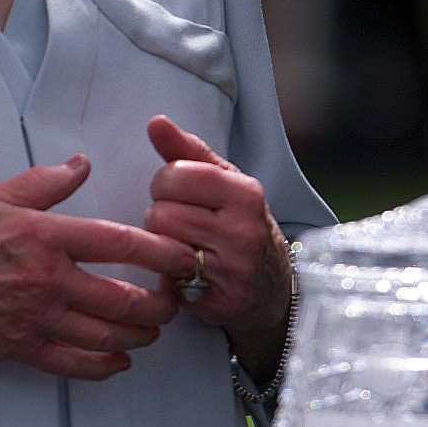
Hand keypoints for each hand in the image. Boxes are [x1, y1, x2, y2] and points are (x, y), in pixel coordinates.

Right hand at [0, 156, 182, 379]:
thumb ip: (44, 183)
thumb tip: (82, 164)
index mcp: (43, 236)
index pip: (119, 244)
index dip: (161, 252)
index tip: (184, 255)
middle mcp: (45, 281)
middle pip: (124, 300)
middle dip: (160, 303)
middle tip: (174, 296)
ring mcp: (33, 320)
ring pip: (106, 337)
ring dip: (140, 335)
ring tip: (152, 326)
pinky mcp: (19, 349)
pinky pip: (74, 366)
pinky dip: (104, 366)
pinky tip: (119, 360)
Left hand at [143, 117, 291, 340]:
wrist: (272, 287)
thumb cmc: (240, 225)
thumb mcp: (224, 182)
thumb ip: (187, 151)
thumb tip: (156, 122)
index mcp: (245, 194)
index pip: (176, 175)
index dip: (164, 183)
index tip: (176, 192)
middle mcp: (243, 232)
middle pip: (161, 214)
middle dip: (161, 216)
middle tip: (181, 223)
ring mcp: (232, 271)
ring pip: (160, 246)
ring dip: (161, 244)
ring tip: (181, 244)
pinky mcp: (217, 304)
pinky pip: (167, 282)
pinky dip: (168, 276)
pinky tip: (186, 272)